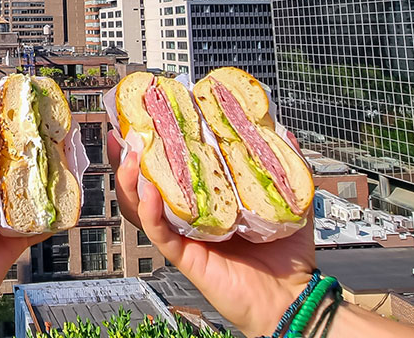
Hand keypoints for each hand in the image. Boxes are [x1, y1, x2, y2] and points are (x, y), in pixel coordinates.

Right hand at [108, 131, 314, 336]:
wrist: (291, 295)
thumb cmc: (286, 255)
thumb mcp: (287, 200)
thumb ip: (283, 168)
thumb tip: (284, 132)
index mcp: (207, 198)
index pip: (173, 166)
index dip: (156, 144)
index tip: (146, 117)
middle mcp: (189, 214)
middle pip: (146, 182)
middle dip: (127, 158)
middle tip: (123, 133)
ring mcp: (183, 234)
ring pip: (142, 206)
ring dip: (130, 180)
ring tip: (130, 156)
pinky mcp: (184, 255)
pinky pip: (159, 232)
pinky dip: (150, 212)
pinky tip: (148, 193)